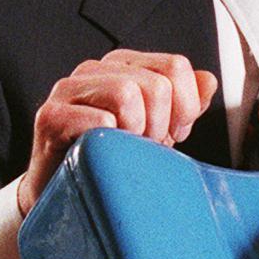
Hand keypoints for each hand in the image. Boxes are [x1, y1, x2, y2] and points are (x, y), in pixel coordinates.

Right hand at [20, 50, 216, 216]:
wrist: (66, 192)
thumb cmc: (112, 157)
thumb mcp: (158, 130)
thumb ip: (185, 104)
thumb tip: (208, 81)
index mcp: (124, 66)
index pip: (175, 66)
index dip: (185, 107)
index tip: (172, 133)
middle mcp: (95, 70)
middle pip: (156, 84)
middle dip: (160, 125)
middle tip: (144, 146)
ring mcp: (69, 89)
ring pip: (127, 93)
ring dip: (136, 132)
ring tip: (125, 149)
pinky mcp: (51, 116)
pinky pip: (99, 119)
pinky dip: (111, 142)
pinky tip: (103, 154)